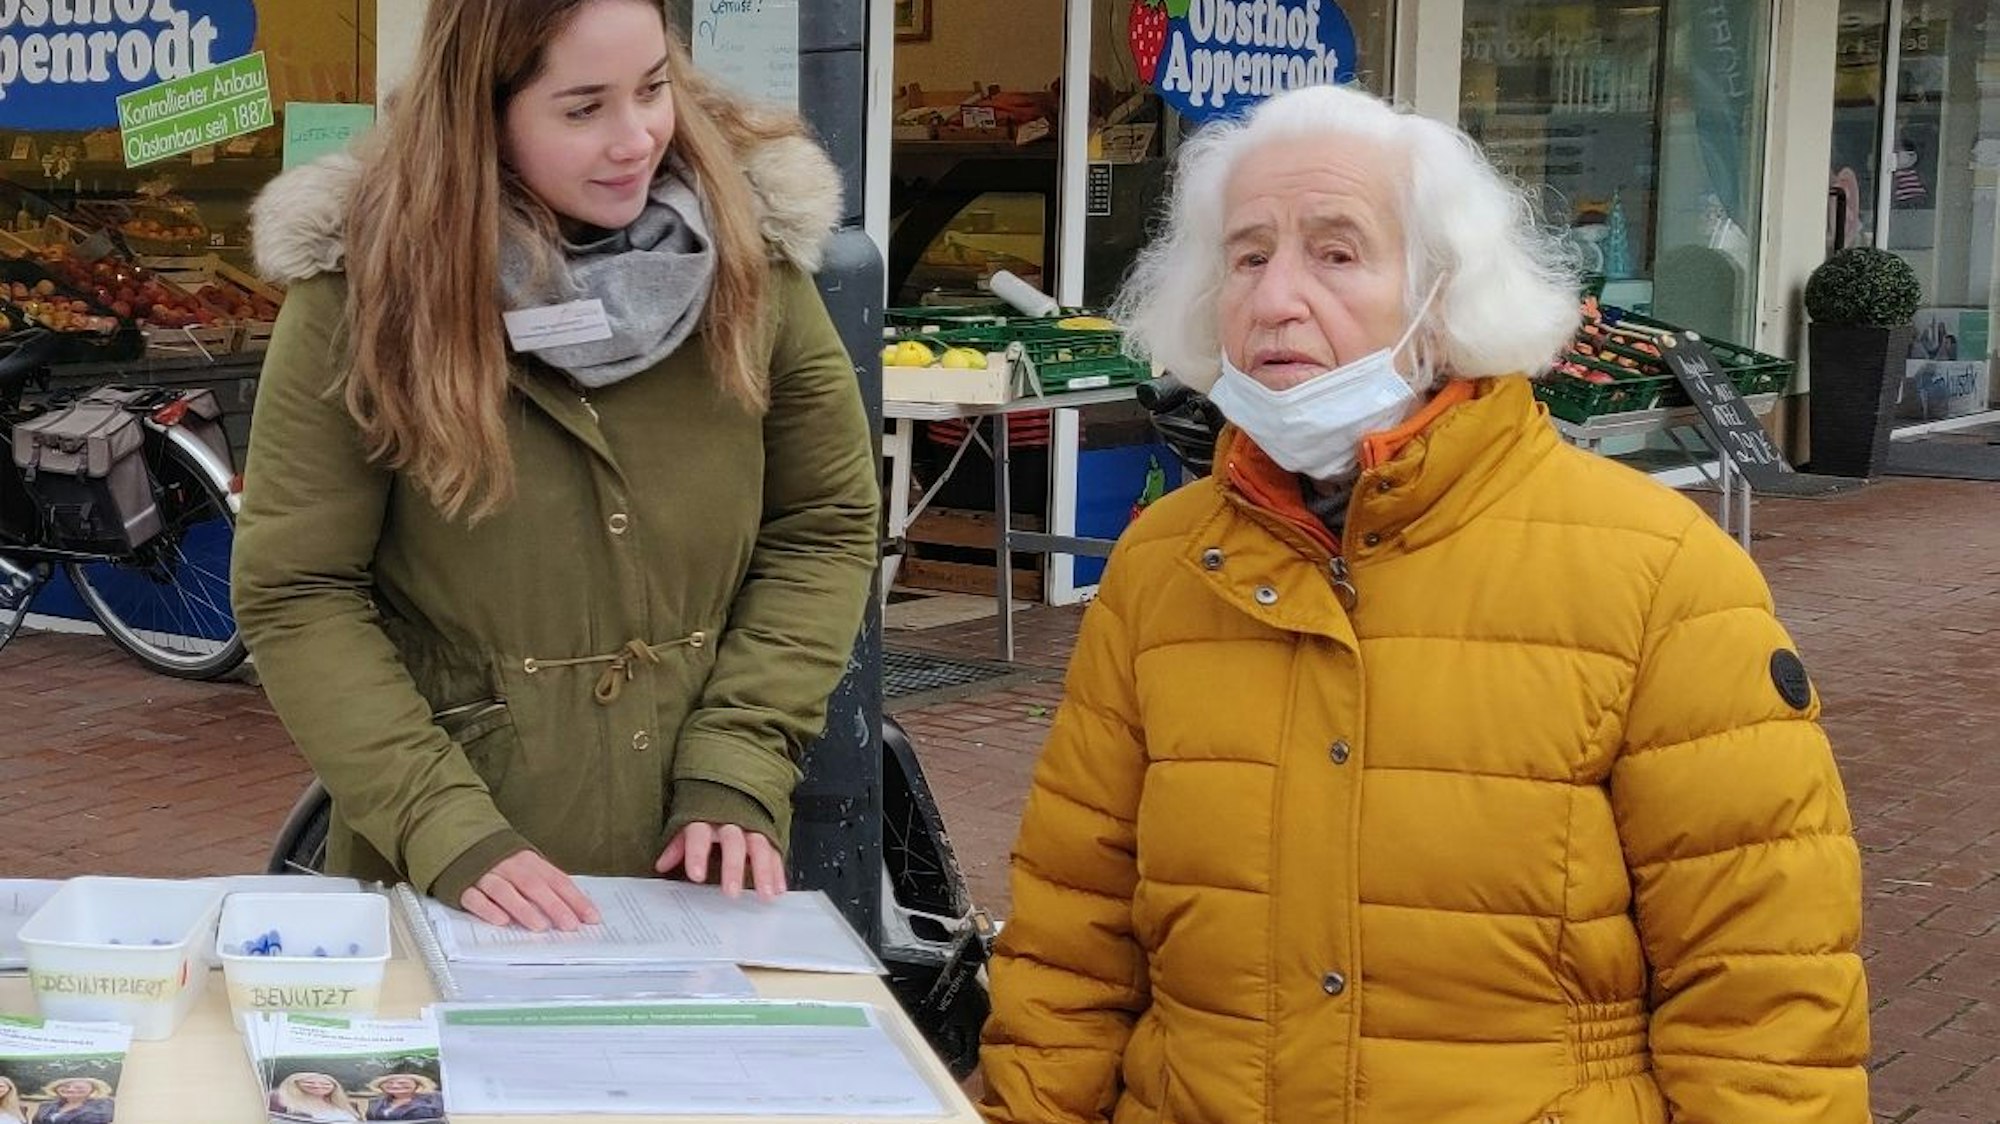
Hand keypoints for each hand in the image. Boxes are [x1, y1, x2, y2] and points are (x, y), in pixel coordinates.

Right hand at [460, 849, 600, 931]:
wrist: (457, 840)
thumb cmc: (500, 861)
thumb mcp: (526, 864)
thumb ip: (546, 883)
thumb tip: (575, 909)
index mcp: (529, 860)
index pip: (557, 880)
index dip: (575, 899)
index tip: (591, 918)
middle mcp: (509, 866)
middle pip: (534, 885)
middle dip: (554, 906)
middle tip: (569, 925)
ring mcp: (485, 875)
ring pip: (506, 891)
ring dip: (523, 909)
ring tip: (540, 926)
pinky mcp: (462, 886)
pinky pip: (475, 897)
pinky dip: (488, 909)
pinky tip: (501, 921)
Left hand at [656, 822, 786, 900]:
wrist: (732, 790)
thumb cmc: (707, 812)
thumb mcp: (687, 824)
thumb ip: (677, 845)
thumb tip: (661, 864)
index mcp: (706, 817)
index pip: (699, 834)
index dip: (697, 854)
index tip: (696, 876)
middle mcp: (731, 820)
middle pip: (733, 842)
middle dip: (733, 867)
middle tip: (732, 893)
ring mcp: (752, 826)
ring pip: (759, 846)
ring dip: (763, 871)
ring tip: (765, 894)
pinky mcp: (767, 833)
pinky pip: (774, 851)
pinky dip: (777, 870)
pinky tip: (778, 889)